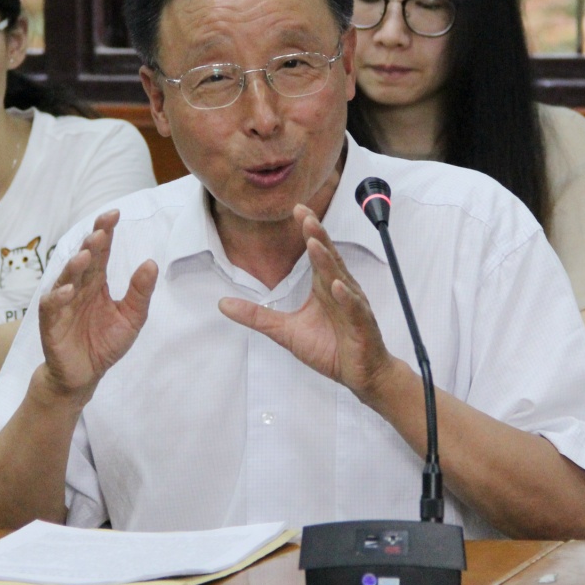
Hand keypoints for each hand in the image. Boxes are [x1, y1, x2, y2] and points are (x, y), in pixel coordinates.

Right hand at [38, 210, 157, 402]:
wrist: (84, 375)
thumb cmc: (105, 343)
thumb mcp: (131, 318)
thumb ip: (140, 292)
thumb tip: (151, 263)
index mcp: (97, 282)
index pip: (101, 252)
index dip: (106, 232)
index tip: (114, 214)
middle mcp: (78, 286)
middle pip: (83, 259)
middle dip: (91, 243)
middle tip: (102, 230)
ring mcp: (63, 303)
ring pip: (66, 277)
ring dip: (74, 265)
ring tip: (85, 254)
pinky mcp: (51, 322)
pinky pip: (52, 306)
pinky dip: (59, 296)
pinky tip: (69, 289)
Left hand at [218, 204, 396, 402]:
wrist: (362, 375)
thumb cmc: (329, 348)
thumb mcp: (285, 331)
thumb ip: (257, 316)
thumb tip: (222, 304)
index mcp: (324, 286)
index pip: (316, 253)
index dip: (308, 231)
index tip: (297, 209)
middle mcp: (340, 289)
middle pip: (328, 257)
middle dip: (317, 236)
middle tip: (305, 215)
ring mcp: (353, 306)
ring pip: (340, 278)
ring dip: (327, 260)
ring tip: (315, 243)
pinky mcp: (362, 325)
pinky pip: (354, 308)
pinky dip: (346, 297)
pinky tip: (336, 286)